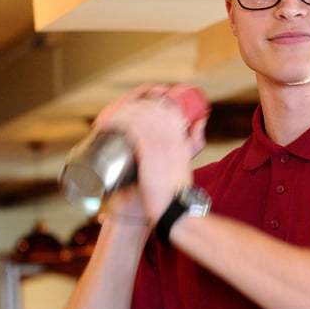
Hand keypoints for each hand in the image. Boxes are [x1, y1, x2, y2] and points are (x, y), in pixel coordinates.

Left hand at [94, 82, 208, 221]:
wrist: (176, 207)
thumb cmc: (177, 188)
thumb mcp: (189, 158)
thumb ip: (195, 139)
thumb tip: (201, 120)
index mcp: (181, 137)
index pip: (167, 107)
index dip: (150, 100)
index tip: (135, 106)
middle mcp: (172, 136)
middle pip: (151, 108)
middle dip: (132, 104)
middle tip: (116, 113)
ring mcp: (161, 142)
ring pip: (140, 115)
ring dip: (121, 112)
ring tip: (108, 118)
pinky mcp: (149, 151)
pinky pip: (133, 128)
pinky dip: (119, 122)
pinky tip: (108, 124)